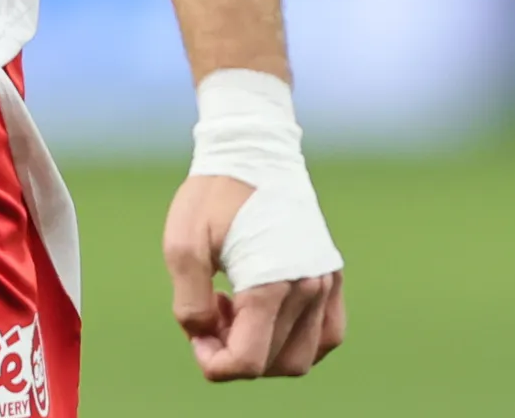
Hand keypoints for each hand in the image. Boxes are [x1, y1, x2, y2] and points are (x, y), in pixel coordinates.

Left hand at [164, 172, 345, 381]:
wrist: (253, 151)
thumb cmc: (213, 194)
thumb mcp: (182, 245)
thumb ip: (189, 303)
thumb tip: (205, 337)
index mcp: (270, 284)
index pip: (247, 362)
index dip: (214, 364)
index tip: (195, 333)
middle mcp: (308, 288)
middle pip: (273, 364)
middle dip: (234, 355)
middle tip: (210, 316)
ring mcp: (326, 283)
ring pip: (302, 356)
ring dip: (265, 351)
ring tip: (236, 311)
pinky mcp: (333, 275)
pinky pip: (328, 335)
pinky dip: (298, 342)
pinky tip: (266, 315)